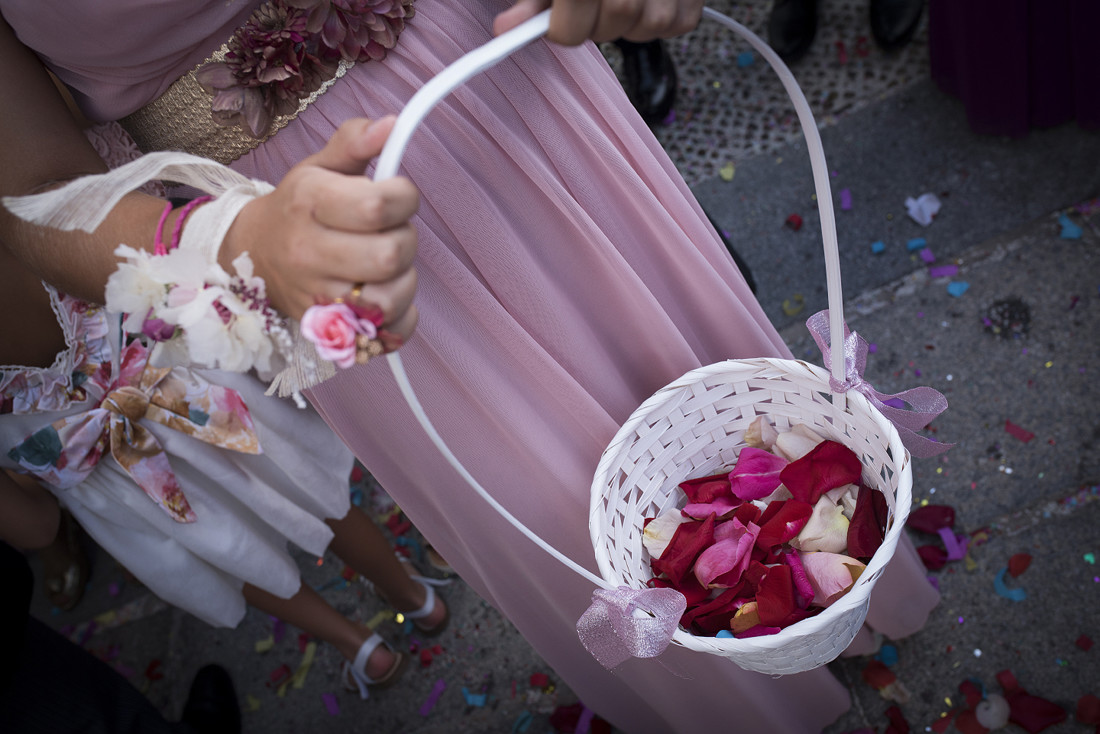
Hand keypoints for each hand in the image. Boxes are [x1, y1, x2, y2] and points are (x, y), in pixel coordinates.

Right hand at [222, 116, 419, 342]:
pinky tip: (387, 296)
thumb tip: (393, 124)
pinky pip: (387, 335)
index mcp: (309, 203)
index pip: (377, 206)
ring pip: (390, 300)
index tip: (398, 194)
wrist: (253, 256)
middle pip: (389, 256)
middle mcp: (308, 253)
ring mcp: (317, 297)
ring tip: (386, 267)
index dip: (405, 197)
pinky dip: (400, 319)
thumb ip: (355, 141)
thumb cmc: (298, 209)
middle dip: (405, 241)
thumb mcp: (320, 166)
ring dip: (404, 281)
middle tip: (390, 234)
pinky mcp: (329, 331)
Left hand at [493, 0, 702, 44]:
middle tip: (590, 2)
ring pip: (650, 26)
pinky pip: (678, 23)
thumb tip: (508, 28)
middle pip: (615, 21)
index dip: (562, 28)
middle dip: (597, 22)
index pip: (572, 25)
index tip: (556, 23)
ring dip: (630, 20)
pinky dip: (660, 16)